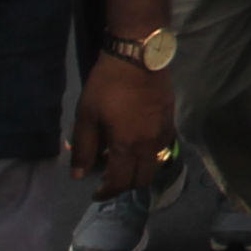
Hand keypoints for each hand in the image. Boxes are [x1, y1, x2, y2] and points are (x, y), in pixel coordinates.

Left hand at [66, 53, 173, 198]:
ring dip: (139, 172)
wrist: (138, 57)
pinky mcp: (170, 122)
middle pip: (141, 180)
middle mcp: (149, 145)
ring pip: (154, 166)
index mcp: (126, 145)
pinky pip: (162, 149)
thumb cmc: (107, 85)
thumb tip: (80, 175)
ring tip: (123, 164)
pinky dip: (150, 156)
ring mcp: (163, 134)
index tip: (95, 193)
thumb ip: (84, 149)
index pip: (119, 181)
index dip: (106, 192)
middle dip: (124, 186)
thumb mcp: (86, 116)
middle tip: (109, 181)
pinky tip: (137, 145)